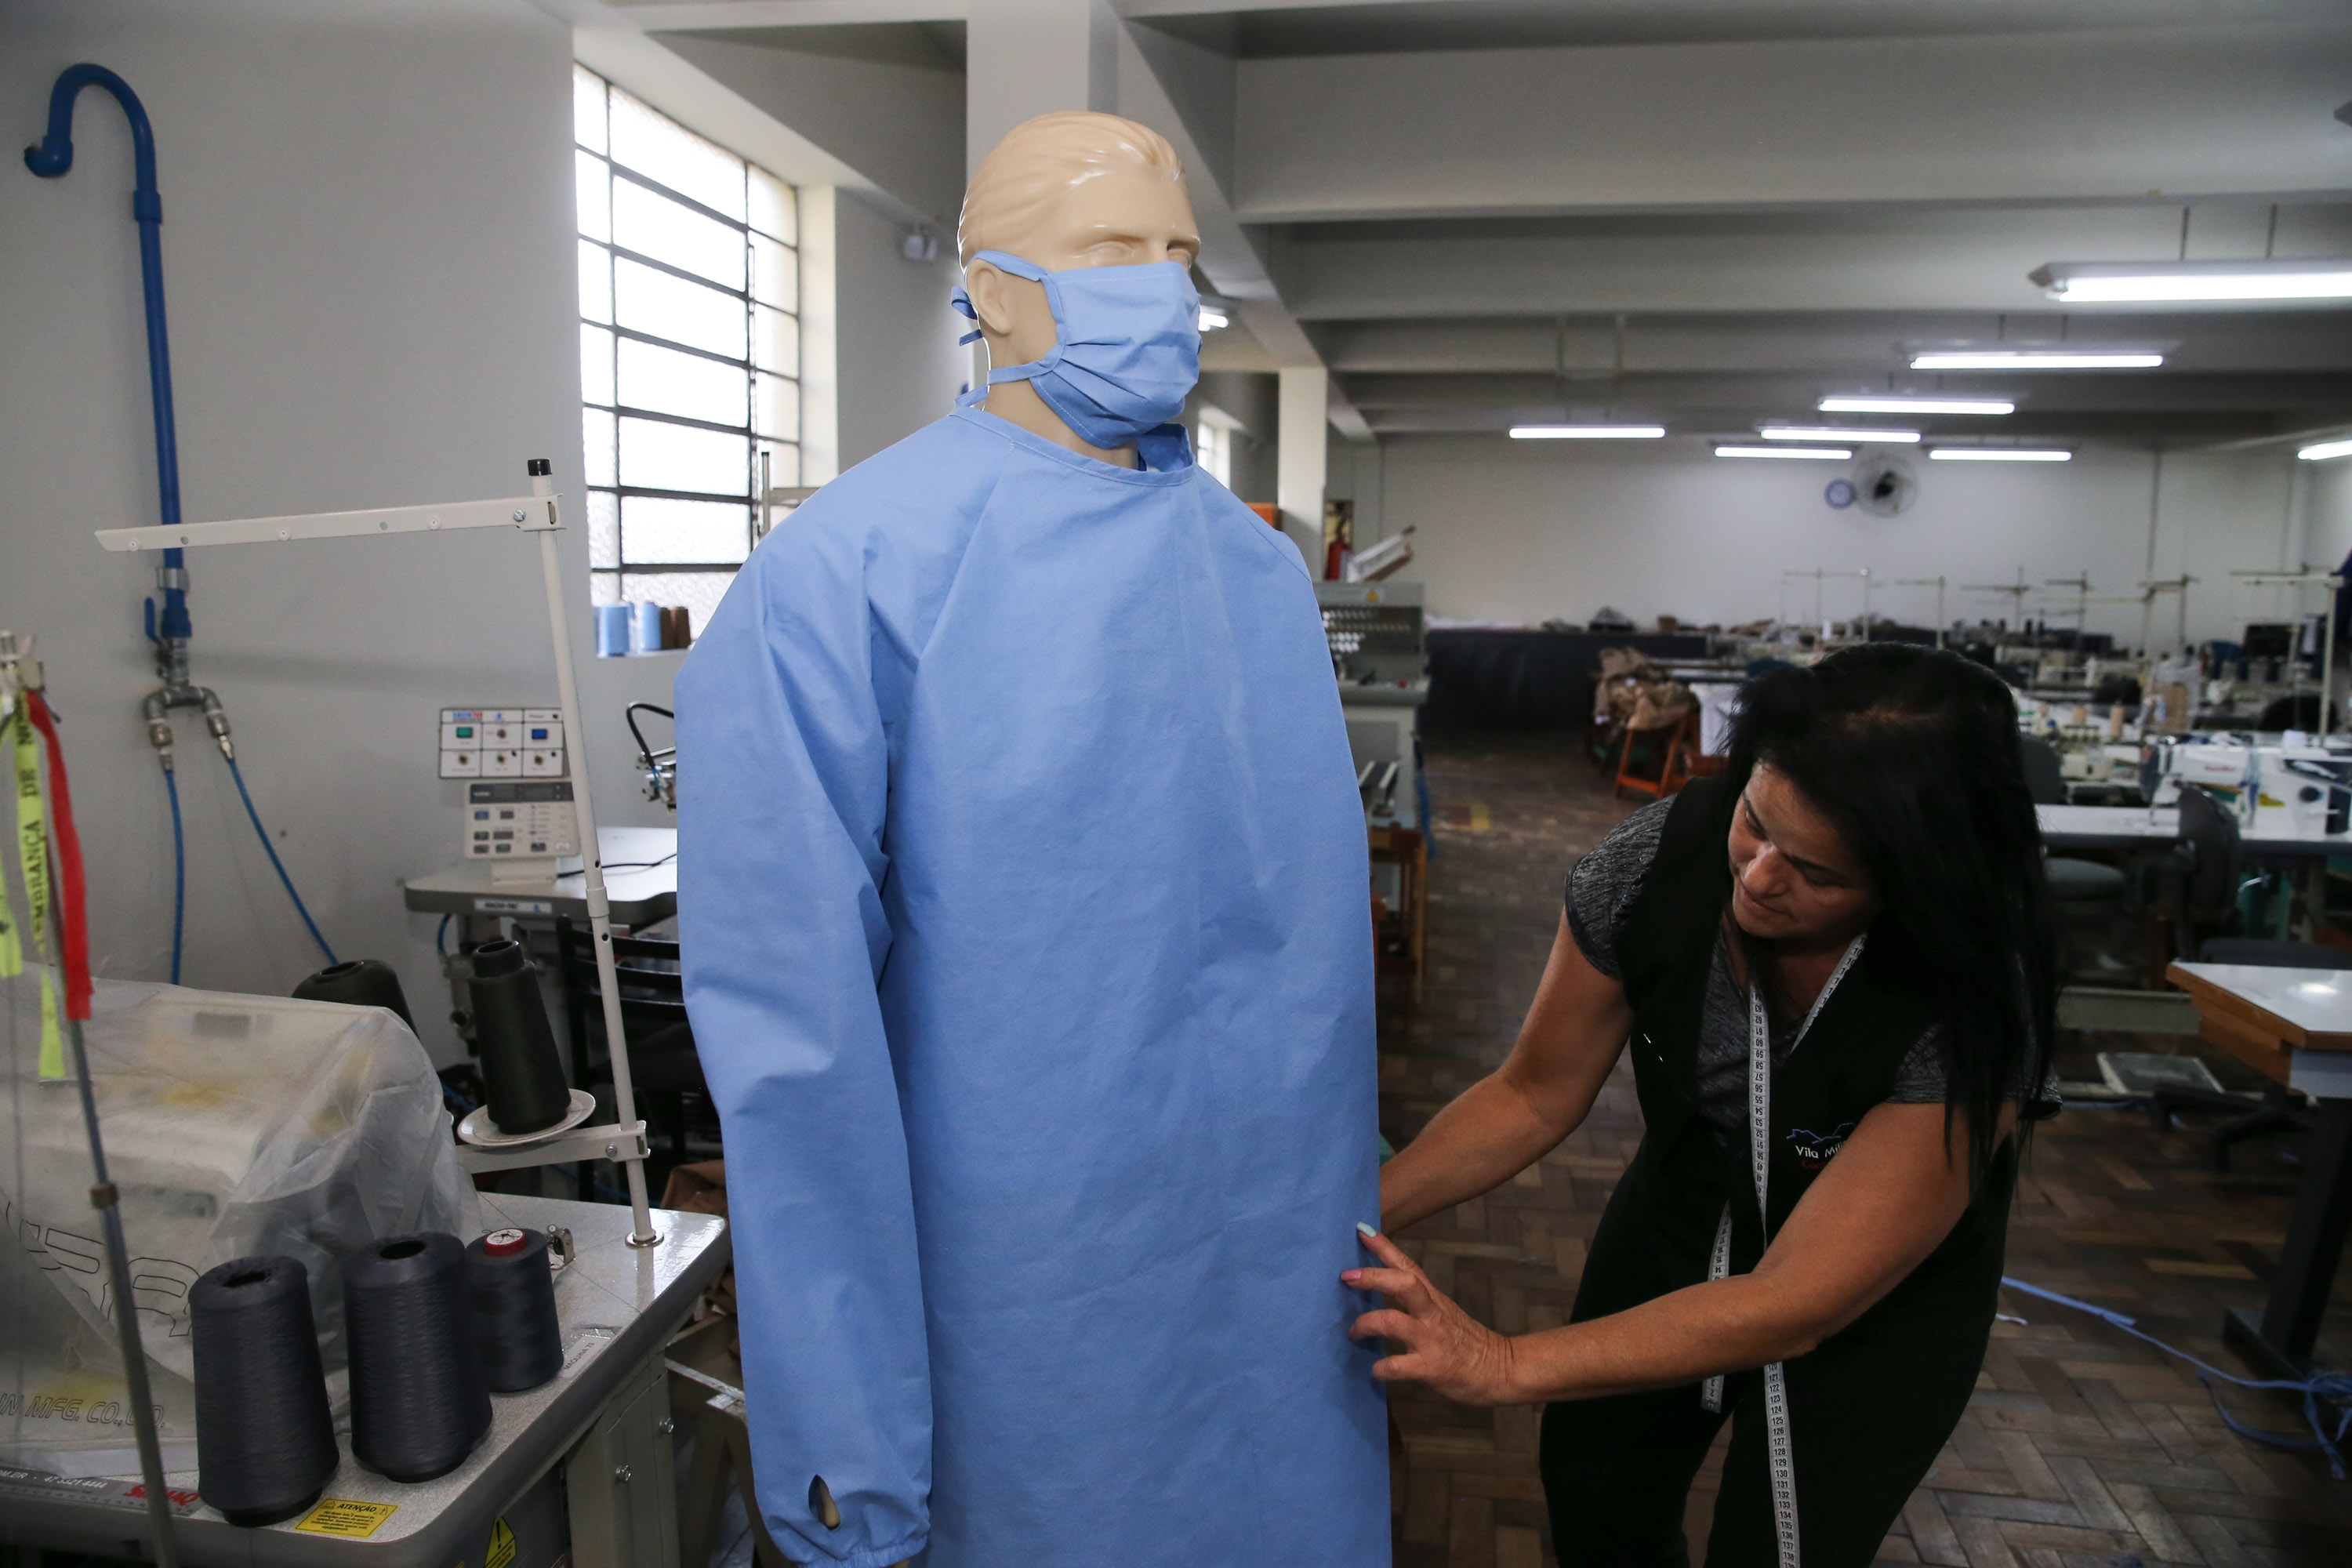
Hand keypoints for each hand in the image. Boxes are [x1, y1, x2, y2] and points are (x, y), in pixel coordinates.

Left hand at [1343, 1228, 1521, 1405]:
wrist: (1501, 1370)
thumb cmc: (1466, 1343)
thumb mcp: (1444, 1313)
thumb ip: (1417, 1302)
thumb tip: (1383, 1289)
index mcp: (1434, 1299)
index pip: (1408, 1266)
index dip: (1384, 1247)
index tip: (1361, 1230)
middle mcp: (1432, 1314)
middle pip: (1403, 1283)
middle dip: (1372, 1277)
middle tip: (1346, 1277)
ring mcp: (1432, 1340)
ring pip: (1393, 1321)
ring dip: (1366, 1324)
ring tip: (1354, 1333)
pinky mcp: (1431, 1367)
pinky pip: (1398, 1365)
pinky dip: (1381, 1368)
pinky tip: (1376, 1371)